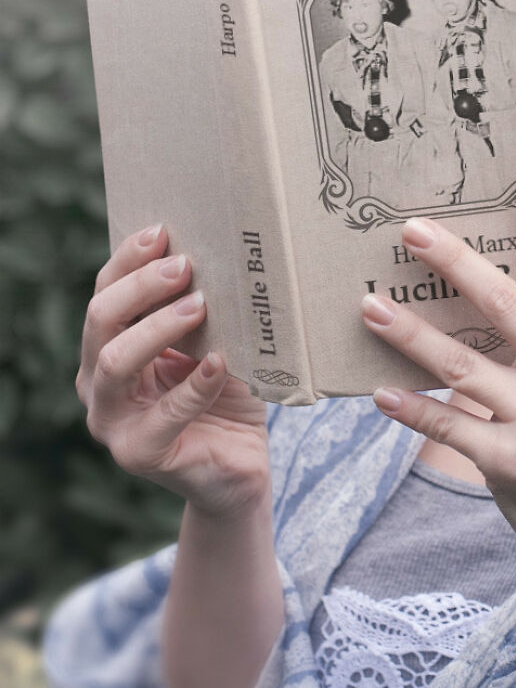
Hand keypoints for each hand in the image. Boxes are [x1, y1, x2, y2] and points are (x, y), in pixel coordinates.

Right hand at [77, 225, 269, 517]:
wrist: (238, 464)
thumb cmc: (223, 390)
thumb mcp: (208, 339)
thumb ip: (196, 306)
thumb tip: (214, 249)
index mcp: (106, 347)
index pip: (104, 292)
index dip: (128, 260)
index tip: (163, 231)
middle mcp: (98, 382)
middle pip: (101, 320)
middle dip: (141, 286)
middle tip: (186, 265)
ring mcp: (112, 422)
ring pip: (115, 363)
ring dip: (158, 328)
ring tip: (199, 306)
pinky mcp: (140, 455)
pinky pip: (164, 416)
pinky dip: (194, 385)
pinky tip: (221, 363)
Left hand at [360, 151, 515, 593]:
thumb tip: (509, 268)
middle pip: (506, 306)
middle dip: (455, 263)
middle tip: (410, 229)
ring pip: (462, 366)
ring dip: (410, 334)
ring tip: (369, 305)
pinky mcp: (510, 465)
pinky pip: (449, 427)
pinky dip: (412, 408)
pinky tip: (379, 391)